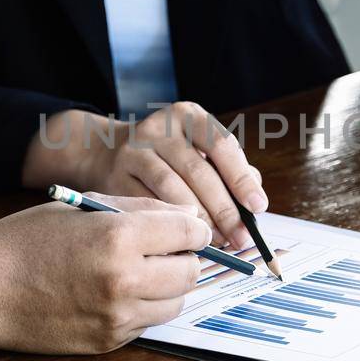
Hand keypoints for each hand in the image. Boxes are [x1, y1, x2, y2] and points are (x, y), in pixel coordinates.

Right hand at [0, 194, 209, 354]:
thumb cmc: (24, 241)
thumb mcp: (82, 207)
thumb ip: (138, 209)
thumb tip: (184, 214)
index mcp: (118, 237)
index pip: (189, 231)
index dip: (193, 226)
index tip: (188, 227)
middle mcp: (124, 280)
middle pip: (191, 271)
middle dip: (185, 257)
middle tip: (166, 249)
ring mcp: (118, 316)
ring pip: (176, 302)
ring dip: (169, 285)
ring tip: (140, 271)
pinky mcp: (109, 341)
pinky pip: (149, 323)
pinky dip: (144, 307)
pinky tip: (118, 292)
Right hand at [21, 102, 267, 249]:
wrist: (101, 153)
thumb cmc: (164, 159)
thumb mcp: (195, 150)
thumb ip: (226, 169)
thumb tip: (254, 199)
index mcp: (185, 115)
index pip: (220, 144)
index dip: (241, 177)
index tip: (258, 207)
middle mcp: (157, 129)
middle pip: (197, 170)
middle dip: (223, 209)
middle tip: (240, 237)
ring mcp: (132, 152)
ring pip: (171, 190)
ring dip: (196, 222)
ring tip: (214, 244)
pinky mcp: (112, 178)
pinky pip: (145, 208)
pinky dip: (167, 229)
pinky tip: (182, 245)